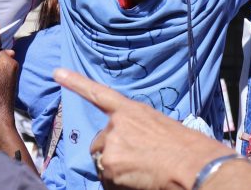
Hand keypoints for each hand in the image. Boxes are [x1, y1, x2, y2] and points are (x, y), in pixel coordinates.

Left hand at [55, 68, 231, 189]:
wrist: (193, 166)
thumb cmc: (188, 149)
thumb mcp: (161, 128)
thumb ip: (139, 130)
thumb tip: (132, 146)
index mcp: (132, 110)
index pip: (98, 93)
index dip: (76, 82)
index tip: (56, 73)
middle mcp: (116, 123)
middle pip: (100, 143)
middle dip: (112, 154)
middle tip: (137, 163)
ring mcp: (111, 143)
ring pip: (102, 163)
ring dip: (115, 171)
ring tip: (141, 174)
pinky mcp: (109, 164)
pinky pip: (106, 180)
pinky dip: (117, 184)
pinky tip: (138, 182)